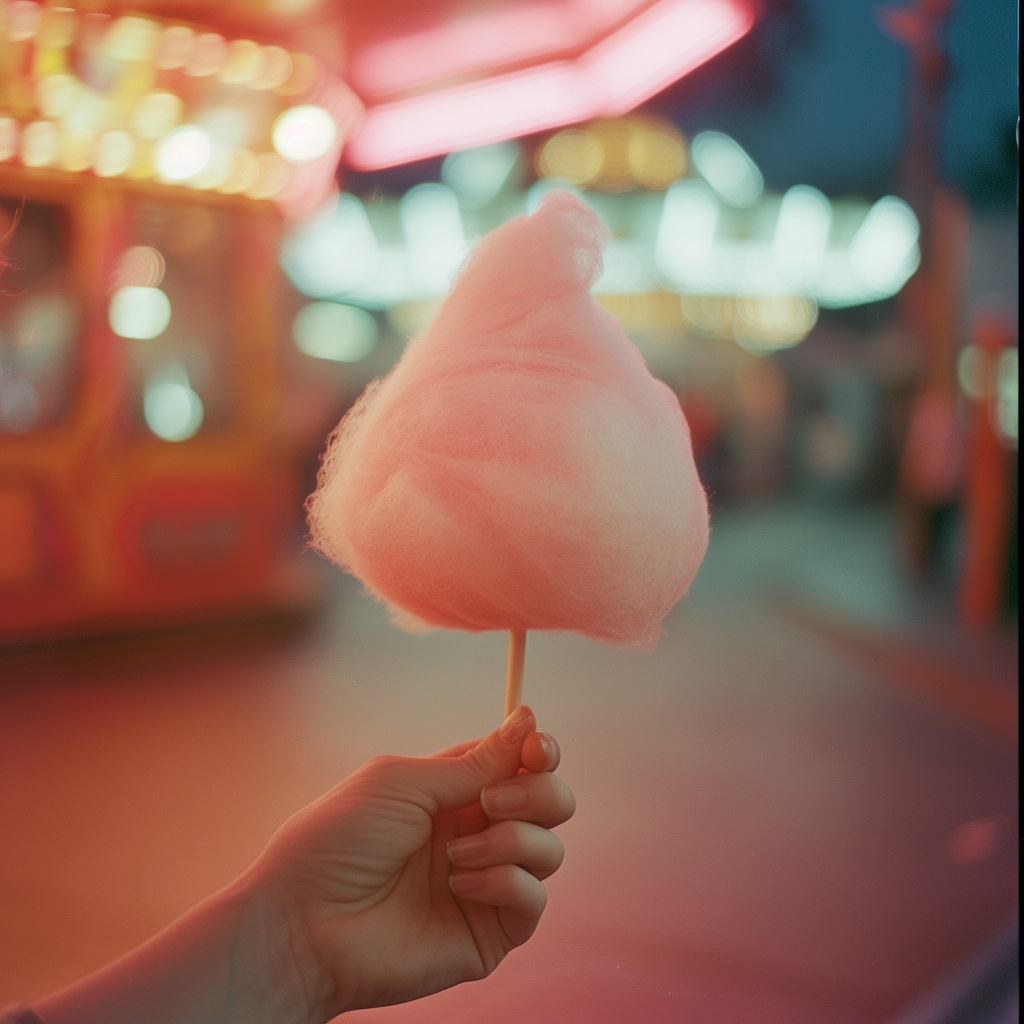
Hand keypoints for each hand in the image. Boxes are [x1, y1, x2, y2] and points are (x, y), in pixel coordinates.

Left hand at [250, 705, 574, 1019]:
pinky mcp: (490, 931)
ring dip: (511, 840)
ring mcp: (487, 882)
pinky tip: (459, 885)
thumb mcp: (405, 782)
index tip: (535, 747)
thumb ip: (473, 761)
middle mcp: (478, 831)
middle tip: (490, 800)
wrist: (305, 922)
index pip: (522, 762)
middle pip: (551, 801)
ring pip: (549, 848)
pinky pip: (533, 899)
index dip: (538, 750)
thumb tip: (528, 719)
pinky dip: (504, 882)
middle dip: (537, 792)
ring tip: (456, 854)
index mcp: (456, 791)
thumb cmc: (339, 841)